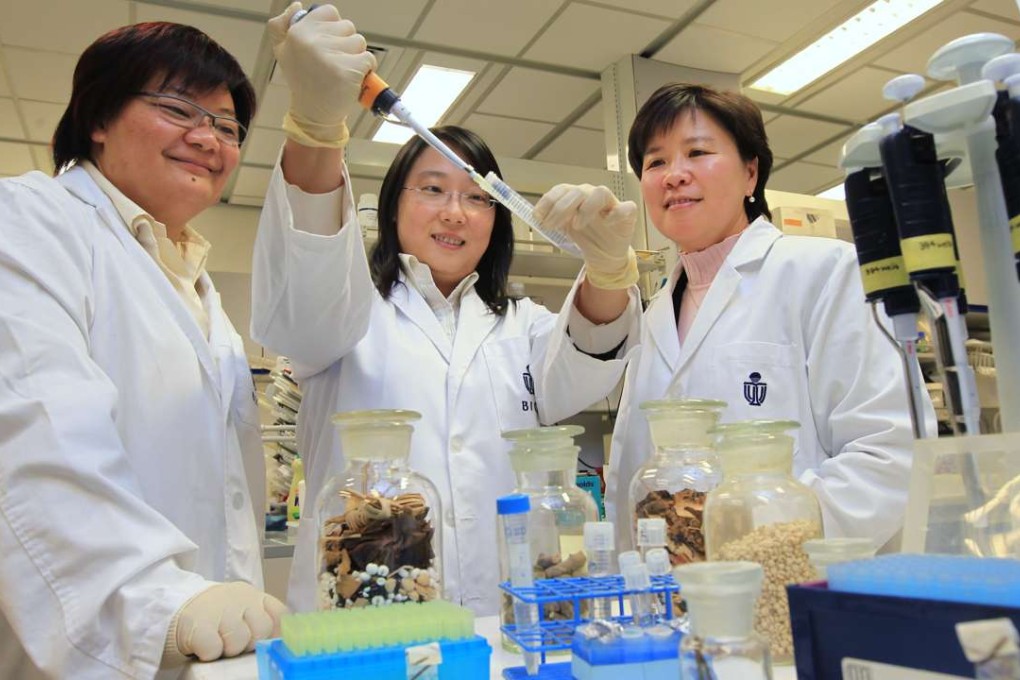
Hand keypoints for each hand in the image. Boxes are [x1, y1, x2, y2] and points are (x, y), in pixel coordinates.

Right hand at [168, 582, 287, 661]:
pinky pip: (214, 648)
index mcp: (253, 595)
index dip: (276, 633)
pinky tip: (204, 647)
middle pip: (262, 630)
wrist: (171, 606)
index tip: (266, 643)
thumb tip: (279, 642)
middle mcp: (240, 598)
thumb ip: (260, 619)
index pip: (280, 614)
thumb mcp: (241, 609)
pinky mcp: (198, 625)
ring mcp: (219, 609)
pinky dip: (210, 653)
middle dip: (250, 642)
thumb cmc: (212, 615)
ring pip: (240, 640)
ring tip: (218, 643)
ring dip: (229, 649)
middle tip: (234, 642)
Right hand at [268, 3, 376, 146]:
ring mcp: (330, 56)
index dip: (334, 29)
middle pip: (348, 27)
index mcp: (298, 32)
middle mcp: (312, 41)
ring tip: (341, 71)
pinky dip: (366, 69)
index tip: (328, 45)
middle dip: (345, 44)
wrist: (313, 114)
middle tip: (332, 63)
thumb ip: (282, 25)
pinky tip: (352, 79)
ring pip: (359, 42)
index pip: (330, 12)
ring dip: (356, 57)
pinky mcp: (348, 71)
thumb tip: (296, 4)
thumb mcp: (284, 51)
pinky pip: (368, 59)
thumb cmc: (303, 81)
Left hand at [534, 184, 638, 288]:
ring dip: (586, 208)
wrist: (604, 253)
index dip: (548, 201)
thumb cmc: (586, 235)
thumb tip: (536, 216)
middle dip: (561, 208)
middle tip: (551, 226)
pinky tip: (607, 223)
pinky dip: (616, 214)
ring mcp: (611, 204)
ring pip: (600, 193)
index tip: (538, 216)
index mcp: (576, 196)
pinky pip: (626, 208)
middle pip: (578, 192)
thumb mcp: (564, 227)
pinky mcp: (627, 214)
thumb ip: (551, 219)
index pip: (562, 190)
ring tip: (576, 226)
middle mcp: (592, 196)